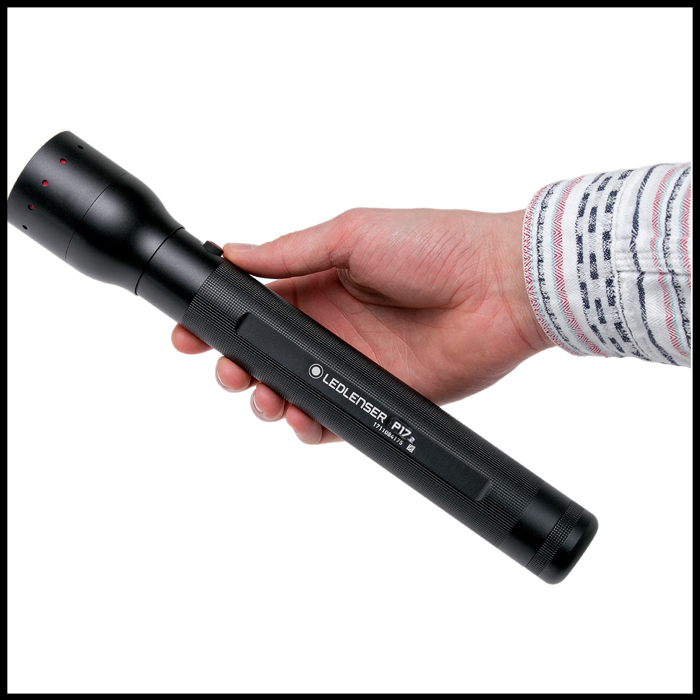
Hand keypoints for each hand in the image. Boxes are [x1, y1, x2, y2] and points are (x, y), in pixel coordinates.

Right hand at [171, 208, 552, 442]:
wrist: (500, 286)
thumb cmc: (435, 246)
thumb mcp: (351, 235)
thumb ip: (290, 252)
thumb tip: (233, 251)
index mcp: (318, 283)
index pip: (255, 306)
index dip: (220, 321)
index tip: (189, 332)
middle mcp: (329, 326)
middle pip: (264, 356)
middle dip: (234, 366)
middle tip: (227, 369)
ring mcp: (352, 364)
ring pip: (290, 392)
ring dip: (265, 398)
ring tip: (263, 395)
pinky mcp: (377, 395)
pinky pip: (332, 419)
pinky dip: (309, 425)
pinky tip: (301, 417)